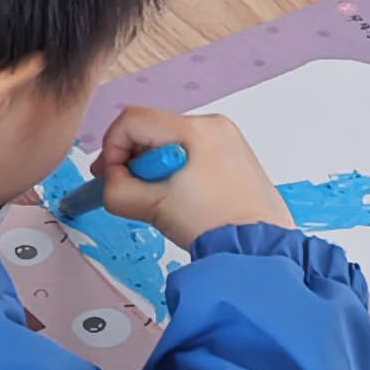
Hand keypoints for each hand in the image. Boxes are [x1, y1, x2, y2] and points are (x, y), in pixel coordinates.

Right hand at [95, 103, 289, 247]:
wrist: (259, 248)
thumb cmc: (211, 227)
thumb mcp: (152, 208)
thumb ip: (117, 190)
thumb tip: (111, 178)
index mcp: (193, 131)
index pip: (132, 120)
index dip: (112, 148)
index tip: (112, 177)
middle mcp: (213, 124)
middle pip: (152, 129)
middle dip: (134, 159)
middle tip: (130, 189)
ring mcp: (227, 136)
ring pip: (171, 139)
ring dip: (156, 165)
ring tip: (163, 198)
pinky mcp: (235, 152)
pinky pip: (193, 149)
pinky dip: (179, 168)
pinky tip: (184, 196)